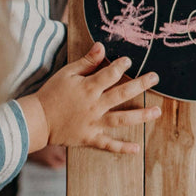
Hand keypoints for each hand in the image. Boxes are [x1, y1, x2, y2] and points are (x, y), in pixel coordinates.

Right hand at [24, 43, 160, 152]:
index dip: (121, 66)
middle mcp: (94, 105)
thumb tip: (101, 46)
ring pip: (122, 119)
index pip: (110, 74)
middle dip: (141, 85)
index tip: (129, 61)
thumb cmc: (51, 93)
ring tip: (158, 112)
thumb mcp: (66, 73)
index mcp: (88, 88)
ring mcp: (94, 123)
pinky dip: (122, 148)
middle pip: (122, 94)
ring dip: (141, 116)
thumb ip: (86, 62)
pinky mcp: (89, 138)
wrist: (37, 119)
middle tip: (155, 78)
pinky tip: (136, 148)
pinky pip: (108, 144)